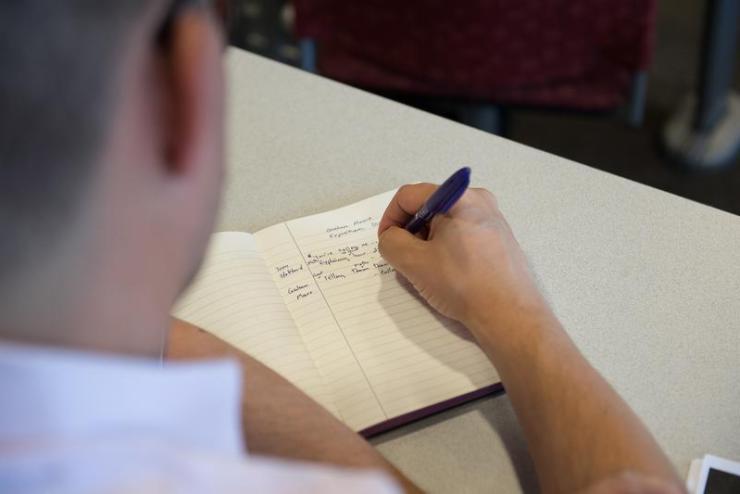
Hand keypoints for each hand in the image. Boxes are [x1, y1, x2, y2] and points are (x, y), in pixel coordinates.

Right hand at [377, 183, 549, 332]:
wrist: (510, 315)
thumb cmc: (465, 285)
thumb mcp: (414, 263)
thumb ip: (391, 242)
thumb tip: (392, 238)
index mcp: (460, 198)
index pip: (409, 196)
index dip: (390, 218)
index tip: (387, 242)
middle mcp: (479, 201)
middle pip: (428, 206)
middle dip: (411, 231)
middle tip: (406, 259)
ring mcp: (492, 220)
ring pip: (445, 223)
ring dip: (428, 243)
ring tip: (428, 271)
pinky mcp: (498, 239)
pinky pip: (462, 235)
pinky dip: (447, 249)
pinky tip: (448, 275)